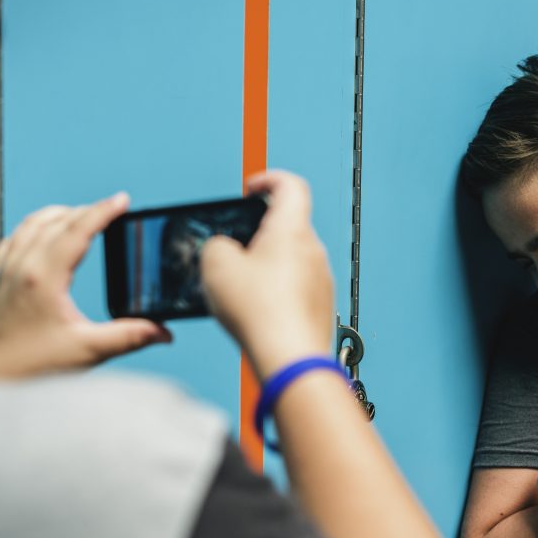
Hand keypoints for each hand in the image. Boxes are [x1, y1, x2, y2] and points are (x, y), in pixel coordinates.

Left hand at [0, 193, 171, 379]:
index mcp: (43, 278)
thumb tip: (164, 331)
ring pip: (32, 224)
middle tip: (113, 209)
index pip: (77, 230)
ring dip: (60, 213)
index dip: (103, 211)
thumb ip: (128, 337)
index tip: (123, 200)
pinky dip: (35, 226)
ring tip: (83, 214)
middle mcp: (20, 267)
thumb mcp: (86, 352)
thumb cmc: (30, 368)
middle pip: (56, 221)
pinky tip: (44, 233)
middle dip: (87, 210)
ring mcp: (4, 271)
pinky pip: (14, 237)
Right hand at [201, 170, 333, 378]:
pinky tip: (257, 312)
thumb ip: (216, 245)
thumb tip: (225, 249)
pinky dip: (277, 292)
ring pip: (291, 260)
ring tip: (241, 288)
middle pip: (287, 226)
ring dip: (267, 266)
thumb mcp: (216, 265)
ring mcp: (321, 279)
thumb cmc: (259, 311)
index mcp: (291, 230)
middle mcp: (313, 250)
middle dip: (258, 233)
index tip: (251, 189)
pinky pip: (296, 288)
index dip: (269, 179)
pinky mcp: (321, 306)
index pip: (291, 186)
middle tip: (234, 250)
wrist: (290, 358)